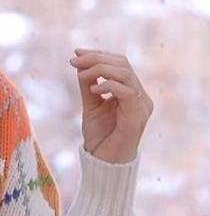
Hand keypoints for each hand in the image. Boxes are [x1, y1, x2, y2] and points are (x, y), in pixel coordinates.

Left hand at [69, 48, 153, 163]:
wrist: (104, 163)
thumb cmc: (100, 136)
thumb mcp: (90, 105)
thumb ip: (88, 85)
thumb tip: (79, 63)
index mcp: (131, 92)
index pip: (120, 63)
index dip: (99, 54)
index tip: (76, 52)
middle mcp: (140, 97)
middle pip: (123, 64)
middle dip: (96, 58)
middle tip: (74, 61)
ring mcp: (141, 106)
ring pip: (125, 74)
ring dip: (100, 69)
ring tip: (81, 74)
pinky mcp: (137, 117)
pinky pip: (126, 92)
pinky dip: (108, 86)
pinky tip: (94, 91)